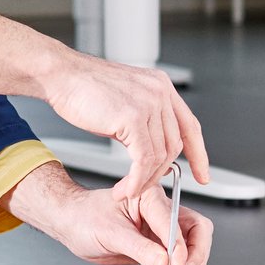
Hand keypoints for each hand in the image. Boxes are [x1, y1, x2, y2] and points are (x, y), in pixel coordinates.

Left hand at [2, 162, 213, 264]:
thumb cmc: (84, 216)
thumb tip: (162, 262)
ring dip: (191, 260)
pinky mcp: (158, 242)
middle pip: (197, 228)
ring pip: (193, 241)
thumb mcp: (109, 233)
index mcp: (148, 195)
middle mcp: (159, 208)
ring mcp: (160, 226)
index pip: (175, 221)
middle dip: (195, 252)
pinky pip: (180, 254)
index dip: (179, 247)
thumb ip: (138, 248)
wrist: (72, 223)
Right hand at [46, 53, 209, 201]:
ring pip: (160, 155)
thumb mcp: (124, 101)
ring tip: (129, 189)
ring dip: (145, 180)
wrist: (61, 75)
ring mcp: (149, 103)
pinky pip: (143, 159)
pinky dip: (137, 180)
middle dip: (161, 172)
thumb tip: (152, 152)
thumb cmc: (82, 88)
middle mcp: (160, 92)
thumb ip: (143, 121)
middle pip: (175, 144)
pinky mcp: (133, 117)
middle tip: (145, 187)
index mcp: (161, 85)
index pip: (190, 125)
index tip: (203, 175)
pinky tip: (127, 187)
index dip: (199, 154)